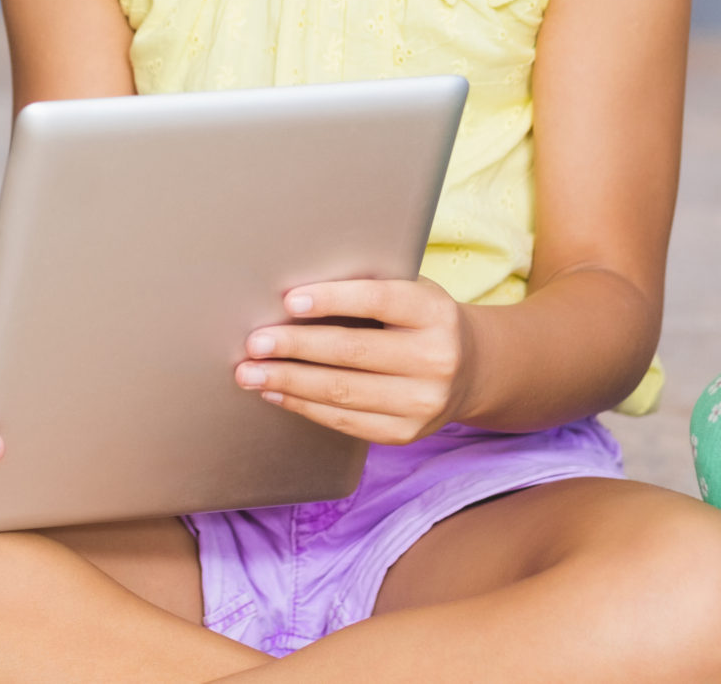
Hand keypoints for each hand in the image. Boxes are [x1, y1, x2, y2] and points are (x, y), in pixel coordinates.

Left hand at [234, 278, 471, 444]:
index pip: (379, 300)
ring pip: (343, 392)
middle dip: (295, 347)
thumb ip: (366, 287)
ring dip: (288, 382)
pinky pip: (346, 422)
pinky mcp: (407, 433)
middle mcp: (436, 359)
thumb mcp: (410, 290)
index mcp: (435, 312)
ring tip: (250, 373)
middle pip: (353, 351)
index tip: (289, 300)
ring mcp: (424, 402)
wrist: (470, 368)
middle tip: (254, 342)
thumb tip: (292, 293)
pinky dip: (304, 407)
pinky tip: (276, 393)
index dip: (333, 299)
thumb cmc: (419, 318)